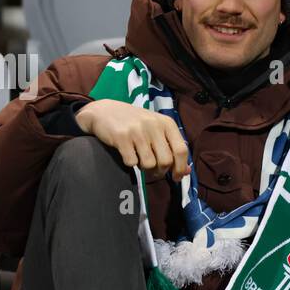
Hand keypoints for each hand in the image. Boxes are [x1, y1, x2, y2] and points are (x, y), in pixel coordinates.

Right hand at [75, 99, 189, 181]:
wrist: (104, 111)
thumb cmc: (134, 123)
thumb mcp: (156, 130)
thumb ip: (171, 148)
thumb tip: (186, 171)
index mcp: (166, 123)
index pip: (181, 150)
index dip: (180, 168)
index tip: (176, 177)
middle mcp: (154, 125)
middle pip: (166, 161)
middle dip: (160, 172)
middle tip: (154, 171)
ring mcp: (138, 131)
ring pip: (149, 164)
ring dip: (144, 168)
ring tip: (139, 160)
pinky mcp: (122, 137)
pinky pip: (131, 162)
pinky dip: (130, 163)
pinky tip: (127, 154)